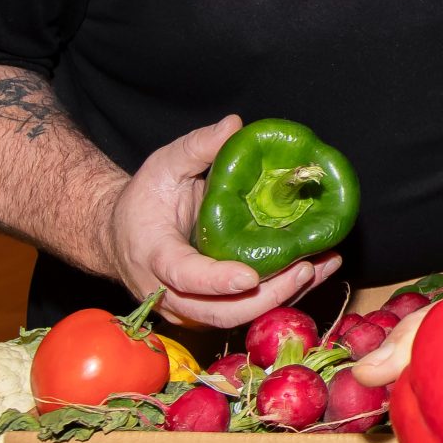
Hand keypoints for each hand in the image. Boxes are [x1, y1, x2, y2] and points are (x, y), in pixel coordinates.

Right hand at [104, 114, 340, 326]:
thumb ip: (196, 147)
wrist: (121, 235)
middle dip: (266, 296)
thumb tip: (234, 126)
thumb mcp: (163, 166)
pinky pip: (244, 311)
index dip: (216, 281)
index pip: (183, 276)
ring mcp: (188, 307)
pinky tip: (313, 272)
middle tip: (304, 268)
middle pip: (218, 312)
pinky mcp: (207, 310)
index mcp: (154, 255)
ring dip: (282, 297)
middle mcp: (168, 292)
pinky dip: (280, 296)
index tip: (250, 277)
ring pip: (236, 317)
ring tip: (321, 267)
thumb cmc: (145, 200)